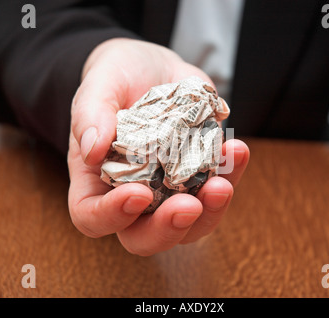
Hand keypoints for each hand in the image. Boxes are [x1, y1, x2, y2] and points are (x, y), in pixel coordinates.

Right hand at [67, 38, 249, 255]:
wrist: (152, 69)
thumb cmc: (116, 79)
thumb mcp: (99, 84)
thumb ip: (90, 113)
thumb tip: (92, 149)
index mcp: (96, 181)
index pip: (92, 217)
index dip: (112, 216)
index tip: (138, 194)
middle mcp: (133, 194)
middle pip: (144, 237)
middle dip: (168, 229)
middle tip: (190, 205)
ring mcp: (169, 190)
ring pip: (189, 224)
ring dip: (211, 210)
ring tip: (223, 182)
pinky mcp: (199, 175)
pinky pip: (217, 188)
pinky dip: (231, 174)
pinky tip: (237, 150)